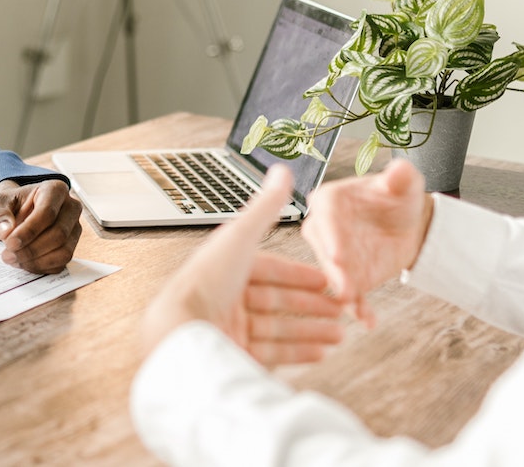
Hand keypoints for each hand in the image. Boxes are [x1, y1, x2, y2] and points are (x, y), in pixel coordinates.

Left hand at [0, 178, 82, 273]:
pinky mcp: (72, 246)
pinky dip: (41, 267)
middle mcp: (71, 207)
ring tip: (14, 260)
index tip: (9, 243)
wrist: (19, 211)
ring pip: (63, 251)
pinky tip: (24, 263)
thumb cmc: (12, 205)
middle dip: (31, 249)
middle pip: (59, 234)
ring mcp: (74, 228)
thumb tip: (5, 232)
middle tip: (8, 255)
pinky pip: (61, 263)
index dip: (29, 231)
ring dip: (36, 261)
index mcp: (55, 190)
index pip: (47, 213)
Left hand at [142, 166, 344, 366]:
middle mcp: (226, 297)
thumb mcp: (241, 237)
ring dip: (312, 330)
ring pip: (279, 329)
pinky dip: (299, 353)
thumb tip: (282, 170)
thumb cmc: (207, 281)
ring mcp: (230, 328)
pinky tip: (321, 353)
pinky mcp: (233, 354)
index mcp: (226, 267)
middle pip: (277, 301)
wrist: (182, 332)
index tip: (328, 280)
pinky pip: (272, 354)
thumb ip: (266, 207)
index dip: (300, 275)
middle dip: (312, 305)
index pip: (270, 270)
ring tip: (340, 335)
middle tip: (342, 309)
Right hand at [300, 157, 434, 327]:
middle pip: (324, 249)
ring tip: (355, 305)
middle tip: (344, 286)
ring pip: (334, 275)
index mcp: (330, 200)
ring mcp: (333, 256)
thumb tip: (400, 170)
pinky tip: (368, 320)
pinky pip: (350, 294)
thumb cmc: (398, 198)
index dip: (331, 235)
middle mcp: (324, 229)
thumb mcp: (404, 184)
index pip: (325, 215)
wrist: (407, 225)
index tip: (338, 254)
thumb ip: (401, 177)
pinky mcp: (347, 278)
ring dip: (343, 291)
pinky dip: (358, 308)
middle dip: (334, 269)